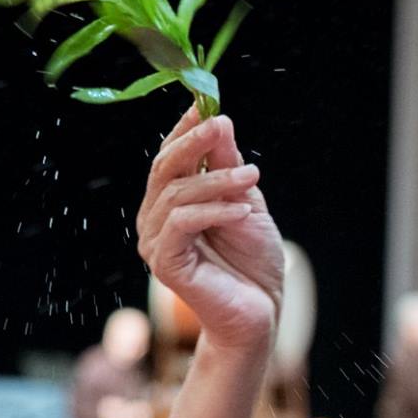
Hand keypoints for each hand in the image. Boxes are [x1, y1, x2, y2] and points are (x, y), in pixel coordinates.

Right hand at [136, 108, 283, 352]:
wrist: (261, 311)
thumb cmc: (254, 262)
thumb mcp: (246, 202)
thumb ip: (229, 165)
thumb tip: (219, 120)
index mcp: (171, 201)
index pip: (169, 156)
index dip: (184, 129)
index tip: (205, 106)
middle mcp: (156, 219)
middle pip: (164, 168)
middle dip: (193, 142)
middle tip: (219, 125)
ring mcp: (156, 241)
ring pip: (176, 193)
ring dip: (216, 180)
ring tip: (252, 177)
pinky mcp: (164, 262)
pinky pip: (182, 223)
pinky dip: (213, 210)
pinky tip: (242, 209)